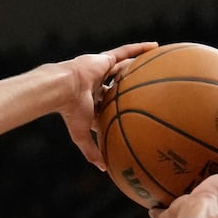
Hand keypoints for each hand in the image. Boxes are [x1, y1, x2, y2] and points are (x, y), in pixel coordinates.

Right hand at [59, 41, 156, 169]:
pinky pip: (124, 51)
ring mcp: (100, 71)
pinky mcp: (103, 58)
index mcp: (91, 102)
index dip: (118, 108)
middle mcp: (97, 85)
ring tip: (154, 64)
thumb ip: (92, 151)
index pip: (108, 105)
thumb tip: (104, 170)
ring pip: (122, 67)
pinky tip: (155, 47)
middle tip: (145, 89)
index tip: (132, 114)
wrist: (62, 89)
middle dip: (128, 86)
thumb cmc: (70, 112)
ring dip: (136, 65)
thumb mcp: (81, 135)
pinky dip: (138, 49)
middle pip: (117, 84)